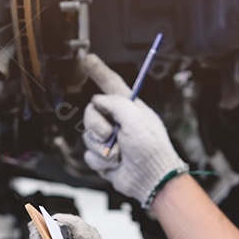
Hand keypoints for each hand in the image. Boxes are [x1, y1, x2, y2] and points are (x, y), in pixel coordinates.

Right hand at [81, 54, 187, 207]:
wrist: (151, 178)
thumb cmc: (151, 148)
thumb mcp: (135, 118)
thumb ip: (114, 103)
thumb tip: (98, 101)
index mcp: (130, 108)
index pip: (112, 84)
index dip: (99, 72)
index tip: (87, 59)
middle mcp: (119, 121)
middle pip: (91, 113)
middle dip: (98, 126)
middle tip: (112, 135)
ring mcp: (111, 140)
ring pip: (87, 136)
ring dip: (101, 147)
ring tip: (119, 154)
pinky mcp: (104, 158)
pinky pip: (89, 155)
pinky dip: (101, 161)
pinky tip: (115, 165)